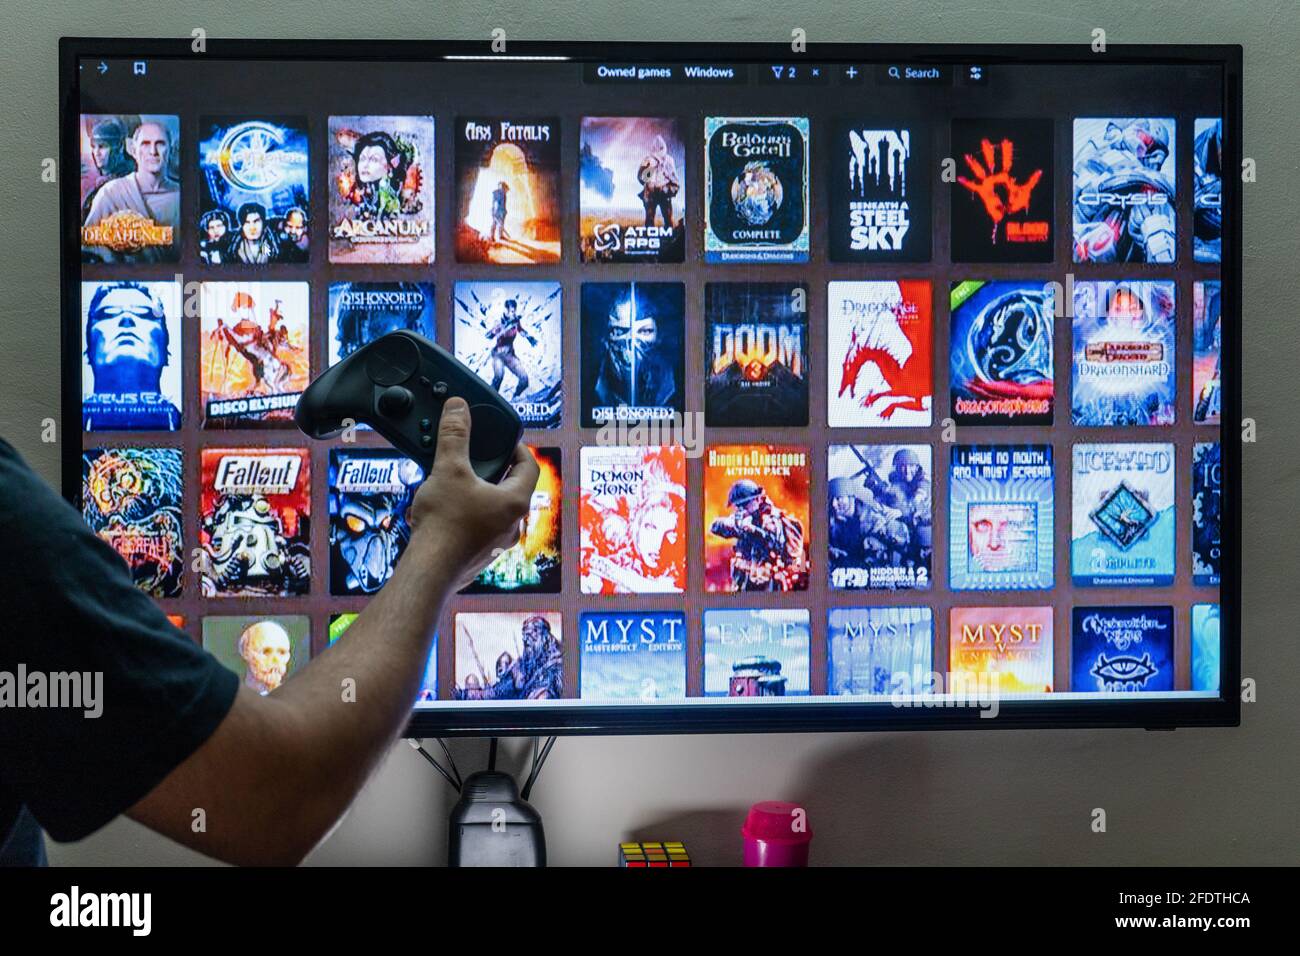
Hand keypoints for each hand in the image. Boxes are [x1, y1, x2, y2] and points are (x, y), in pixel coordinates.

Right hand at [407, 397, 539, 589]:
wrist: (428, 571)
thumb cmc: (444, 525)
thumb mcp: (448, 469)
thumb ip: (454, 436)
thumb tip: (458, 408)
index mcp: (515, 502)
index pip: (528, 466)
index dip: (518, 448)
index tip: (505, 439)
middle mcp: (512, 525)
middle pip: (512, 488)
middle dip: (496, 470)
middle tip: (480, 457)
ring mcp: (496, 544)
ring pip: (495, 510)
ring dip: (481, 493)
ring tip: (459, 481)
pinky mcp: (478, 556)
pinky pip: (480, 528)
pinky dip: (468, 514)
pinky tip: (447, 509)